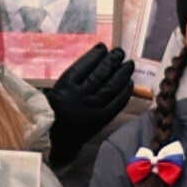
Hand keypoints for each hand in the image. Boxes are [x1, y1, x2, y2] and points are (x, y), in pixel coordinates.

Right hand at [44, 42, 135, 168]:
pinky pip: (116, 103)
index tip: (103, 47)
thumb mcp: (57, 91)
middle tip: (120, 51)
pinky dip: (124, 92)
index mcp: (64, 86)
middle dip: (112, 61)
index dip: (95, 55)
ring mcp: (91, 108)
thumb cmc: (58, 110)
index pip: (83, 66)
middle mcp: (79, 96)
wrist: (61, 138)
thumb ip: (73, 77)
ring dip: (121, 73)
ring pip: (110, 86)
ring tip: (129, 64)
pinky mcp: (102, 119)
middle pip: (99, 74)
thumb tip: (96, 58)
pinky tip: (129, 83)